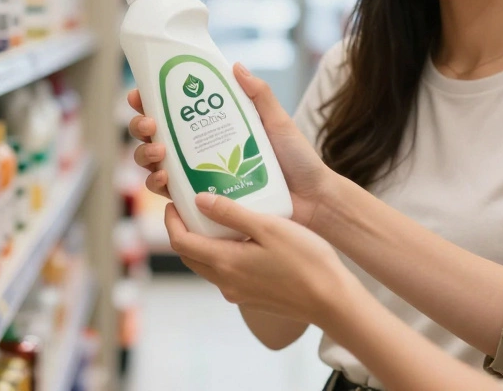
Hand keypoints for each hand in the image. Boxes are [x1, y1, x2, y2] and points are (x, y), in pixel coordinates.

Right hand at [128, 63, 331, 226]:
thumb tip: (235, 65)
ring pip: (154, 164)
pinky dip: (159, 186)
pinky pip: (171, 195)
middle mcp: (200, 150)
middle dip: (141, 127)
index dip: (149, 101)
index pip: (172, 110)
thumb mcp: (277, 121)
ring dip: (145, 156)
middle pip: (154, 136)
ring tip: (159, 154)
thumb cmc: (297, 160)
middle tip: (151, 126)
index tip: (140, 95)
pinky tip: (164, 179)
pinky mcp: (202, 203)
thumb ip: (259, 94)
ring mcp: (198, 176)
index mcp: (213, 127)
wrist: (312, 200)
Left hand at [166, 193, 360, 327]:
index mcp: (225, 262)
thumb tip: (199, 201)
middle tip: (190, 208)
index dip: (171, 221)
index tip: (174, 203)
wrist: (332, 301)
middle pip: (190, 255)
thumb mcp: (268, 227)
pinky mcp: (252, 297)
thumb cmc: (305, 260)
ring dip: (203, 244)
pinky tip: (241, 239)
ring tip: (216, 219)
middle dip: (183, 231)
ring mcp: (238, 293)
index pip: (181, 242)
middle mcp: (225, 282)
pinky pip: (226, 274)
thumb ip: (232, 213)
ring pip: (207, 265)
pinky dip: (222, 255)